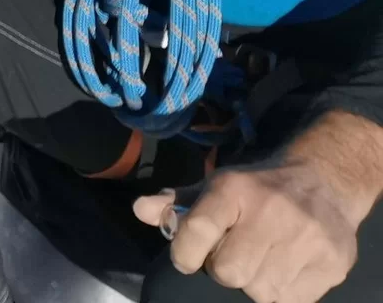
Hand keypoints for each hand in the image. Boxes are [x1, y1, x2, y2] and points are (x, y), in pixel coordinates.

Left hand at [135, 112, 382, 301]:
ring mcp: (306, 239)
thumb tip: (140, 210)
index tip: (187, 260)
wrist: (324, 181)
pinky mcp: (333, 263)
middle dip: (224, 271)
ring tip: (261, 264)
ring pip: (262, 292)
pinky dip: (283, 294)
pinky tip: (284, 271)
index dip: (185, 255)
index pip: (197, 229)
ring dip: (255, 285)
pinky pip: (293, 301)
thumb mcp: (215, 187)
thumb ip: (176, 203)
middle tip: (232, 259)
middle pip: (229, 272)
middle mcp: (271, 212)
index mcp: (234, 189)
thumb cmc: (257, 190)